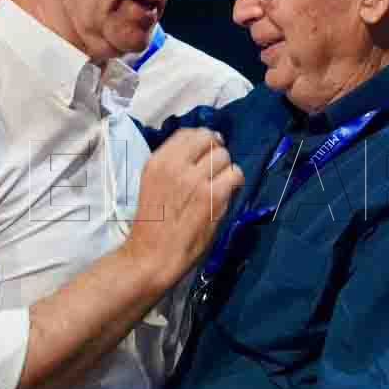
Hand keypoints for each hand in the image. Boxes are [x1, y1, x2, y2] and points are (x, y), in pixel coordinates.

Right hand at [124, 129, 242, 289]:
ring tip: (219, 185)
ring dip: (226, 169)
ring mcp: (196, 180)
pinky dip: (235, 182)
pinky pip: (235, 175)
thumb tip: (203, 150)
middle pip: (209, 140)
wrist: (153, 255)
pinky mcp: (213, 196)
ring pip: (225, 157)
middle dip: (215, 152)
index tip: (207, 151)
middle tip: (215, 170)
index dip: (203, 140)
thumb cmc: (153, 224)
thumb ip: (174, 165)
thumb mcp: (153, 183)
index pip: (188, 133)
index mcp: (158, 161)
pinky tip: (227, 194)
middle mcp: (176, 165)